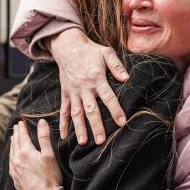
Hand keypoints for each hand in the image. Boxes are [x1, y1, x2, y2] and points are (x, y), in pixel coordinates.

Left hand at [9, 119, 62, 189]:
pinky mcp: (16, 179)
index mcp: (26, 152)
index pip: (22, 136)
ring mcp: (15, 170)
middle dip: (16, 134)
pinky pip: (11, 164)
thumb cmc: (49, 177)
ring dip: (13, 144)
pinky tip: (12, 158)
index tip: (21, 122)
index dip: (22, 128)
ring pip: (12, 153)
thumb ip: (44, 137)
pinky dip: (11, 156)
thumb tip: (41, 122)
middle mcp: (17, 160)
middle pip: (16, 143)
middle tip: (16, 127)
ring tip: (13, 139)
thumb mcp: (49, 155)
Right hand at [48, 28, 128, 145]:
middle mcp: (84, 87)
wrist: (68, 47)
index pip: (108, 97)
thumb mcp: (106, 52)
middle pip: (91, 109)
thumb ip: (117, 66)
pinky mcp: (65, 93)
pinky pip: (63, 110)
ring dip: (79, 128)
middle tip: (101, 141)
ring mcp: (73, 92)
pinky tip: (64, 136)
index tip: (122, 122)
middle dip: (96, 126)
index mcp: (96, 78)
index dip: (115, 110)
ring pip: (76, 113)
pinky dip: (63, 123)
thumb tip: (126, 78)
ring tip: (83, 142)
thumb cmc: (90, 51)